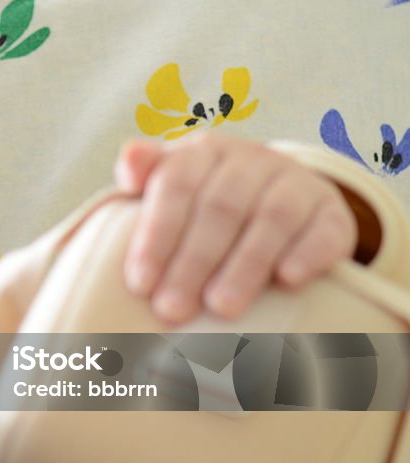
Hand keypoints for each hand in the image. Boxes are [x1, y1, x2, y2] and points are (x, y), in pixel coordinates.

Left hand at [114, 133, 357, 322]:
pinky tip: (288, 281)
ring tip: (221, 308)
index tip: (140, 284)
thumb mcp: (171, 185)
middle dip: (193, 262)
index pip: (176, 185)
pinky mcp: (332, 212)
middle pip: (220, 208)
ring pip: (272, 218)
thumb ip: (145, 174)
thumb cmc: (204, 201)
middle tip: (172, 309)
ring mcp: (296, 182)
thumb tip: (130, 159)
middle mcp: (251, 160)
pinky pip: (325, 229)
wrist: (278, 197)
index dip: (157, 235)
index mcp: (203, 152)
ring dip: (245, 265)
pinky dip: (308, 255)